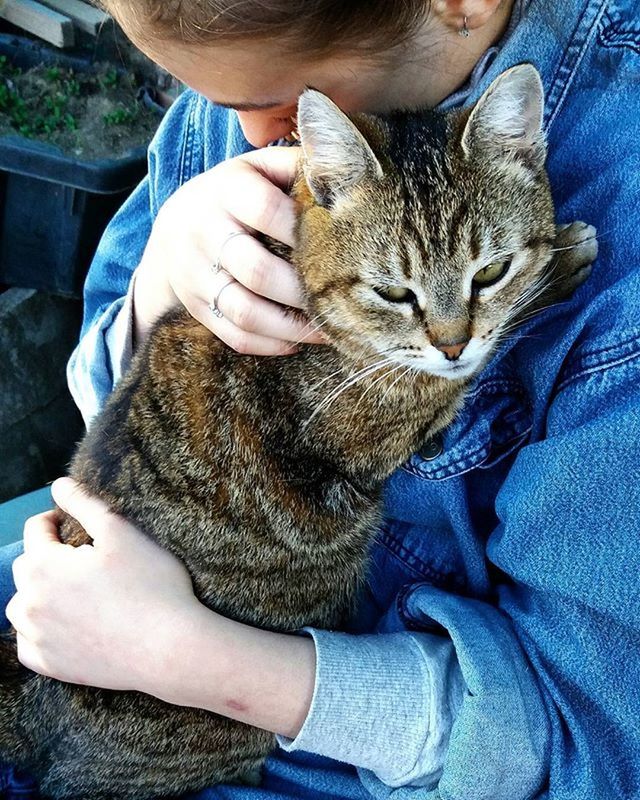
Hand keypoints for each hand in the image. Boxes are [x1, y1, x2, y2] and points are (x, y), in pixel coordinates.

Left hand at [6, 478, 315, 735]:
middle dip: (47, 557)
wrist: (169, 648)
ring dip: (39, 595)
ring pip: (23, 607)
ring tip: (74, 591)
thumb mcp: (121, 532)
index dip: (56, 520)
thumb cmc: (151, 585)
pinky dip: (40, 632)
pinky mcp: (49, 666)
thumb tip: (58, 485)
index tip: (75, 524)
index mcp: (44, 565)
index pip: (36, 529)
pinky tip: (68, 625)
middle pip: (27, 568)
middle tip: (83, 560)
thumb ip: (84, 504)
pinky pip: (29, 644)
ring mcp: (37, 637)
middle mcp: (30, 602)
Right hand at [133, 146, 325, 354]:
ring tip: (328, 327)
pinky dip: (271, 344)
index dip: (305, 232)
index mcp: (225, 191)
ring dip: (292, 326)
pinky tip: (299, 340)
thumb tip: (349, 176)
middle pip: (258, 271)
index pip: (266, 210)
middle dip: (305, 289)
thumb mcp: (259, 168)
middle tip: (343, 298)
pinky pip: (235, 336)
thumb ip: (298, 168)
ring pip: (246, 312)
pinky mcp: (197, 309)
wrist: (176, 227)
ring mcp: (195, 276)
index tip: (343, 247)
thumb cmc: (237, 195)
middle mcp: (203, 233)